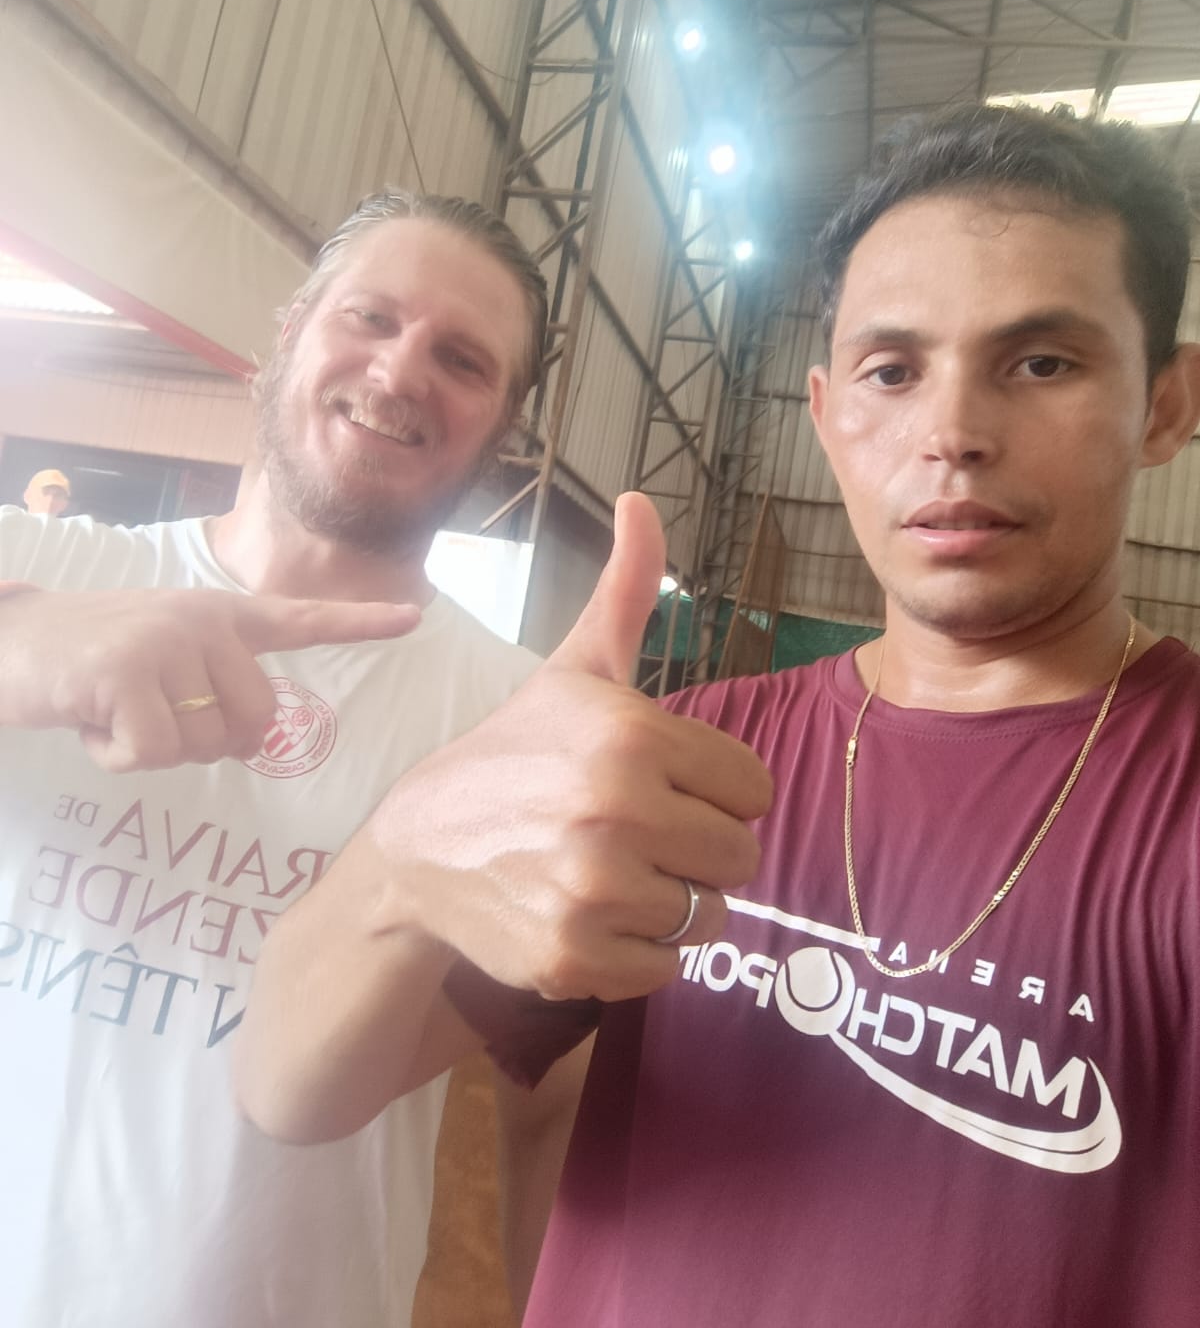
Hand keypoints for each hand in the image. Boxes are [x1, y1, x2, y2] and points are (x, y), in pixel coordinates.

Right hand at [0, 587, 418, 771]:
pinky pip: (154, 753)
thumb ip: (214, 689)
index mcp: (219, 615)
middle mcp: (203, 619)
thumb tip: (253, 741)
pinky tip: (91, 721)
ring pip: (204, 744)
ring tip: (113, 711)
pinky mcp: (125, 673)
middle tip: (151, 717)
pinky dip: (117, 756)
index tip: (414, 618)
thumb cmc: (90, 665)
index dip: (359, 623)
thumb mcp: (163, 663)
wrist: (11, 643)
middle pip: (255, 721)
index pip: (301, 619)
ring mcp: (166, 640)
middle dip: (205, 741)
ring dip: (153, 748)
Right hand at [370, 493, 771, 1002]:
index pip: (754, 789)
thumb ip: (626, 591)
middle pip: (740, 856)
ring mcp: (592, 892)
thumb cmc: (513, 753)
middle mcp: (617, 812)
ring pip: (707, 915)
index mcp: (633, 736)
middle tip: (635, 832)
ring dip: (668, 899)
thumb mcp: (572, 669)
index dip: (714, 789)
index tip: (663, 784)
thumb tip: (642, 500)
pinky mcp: (573, 959)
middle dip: (697, 847)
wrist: (418, 849)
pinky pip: (664, 968)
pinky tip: (588, 913)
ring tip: (607, 870)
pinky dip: (635, 951)